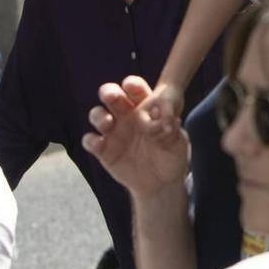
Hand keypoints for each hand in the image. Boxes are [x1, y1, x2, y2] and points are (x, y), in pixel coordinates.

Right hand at [82, 75, 190, 196]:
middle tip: (112, 96)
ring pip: (97, 115)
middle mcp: (126, 116)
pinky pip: (90, 140)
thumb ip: (172, 130)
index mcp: (145, 107)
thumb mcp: (177, 142)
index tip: (131, 85)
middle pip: (112, 96)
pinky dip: (91, 140)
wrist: (161, 183)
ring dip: (99, 115)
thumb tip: (170, 120)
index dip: (132, 85)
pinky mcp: (103, 150)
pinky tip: (99, 143)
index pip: (135, 89)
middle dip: (109, 92)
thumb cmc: (171, 156)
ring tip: (108, 123)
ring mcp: (113, 132)